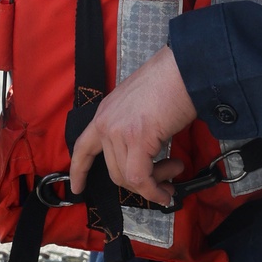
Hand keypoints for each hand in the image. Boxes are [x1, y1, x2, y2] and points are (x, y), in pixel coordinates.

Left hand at [69, 45, 196, 208]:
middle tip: (165, 180)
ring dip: (153, 184)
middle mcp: (106, 123)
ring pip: (127, 177)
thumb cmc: (171, 82)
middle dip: (140, 183)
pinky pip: (140, 178)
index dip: (78, 170)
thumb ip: (134, 128)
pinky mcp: (137, 139)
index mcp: (105, 113)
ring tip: (175, 172)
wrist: (184, 69)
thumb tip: (147, 156)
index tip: (77, 188)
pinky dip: (153, 190)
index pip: (83, 147)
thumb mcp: (140, 105)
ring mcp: (119, 131)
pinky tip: (166, 192)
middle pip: (113, 171)